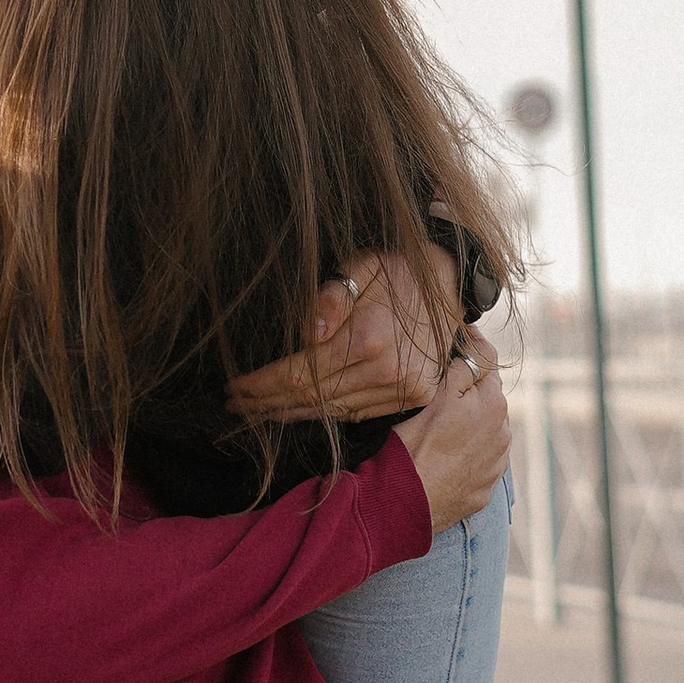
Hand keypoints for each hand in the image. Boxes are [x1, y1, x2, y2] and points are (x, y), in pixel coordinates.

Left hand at [227, 243, 462, 425]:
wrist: (449, 283)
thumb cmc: (396, 270)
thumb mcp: (361, 266)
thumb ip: (331, 297)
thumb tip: (307, 334)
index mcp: (367, 338)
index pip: (299, 373)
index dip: (261, 384)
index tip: (234, 387)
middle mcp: (385, 371)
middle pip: (311, 398)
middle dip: (267, 403)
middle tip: (234, 405)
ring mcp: (402, 389)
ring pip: (332, 411)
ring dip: (291, 414)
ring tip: (258, 413)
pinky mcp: (412, 397)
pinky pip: (356, 414)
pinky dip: (324, 416)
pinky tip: (299, 413)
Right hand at [397, 327, 509, 533]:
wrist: (406, 504)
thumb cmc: (414, 446)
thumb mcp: (434, 395)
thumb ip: (460, 369)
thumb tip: (471, 352)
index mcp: (494, 404)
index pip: (487, 363)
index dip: (471, 348)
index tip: (460, 337)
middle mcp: (503, 433)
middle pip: (488, 399)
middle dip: (471, 390)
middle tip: (443, 385)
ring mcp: (495, 465)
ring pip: (486, 431)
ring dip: (472, 423)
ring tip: (442, 426)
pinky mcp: (484, 489)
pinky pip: (479, 462)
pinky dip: (467, 454)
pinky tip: (445, 456)